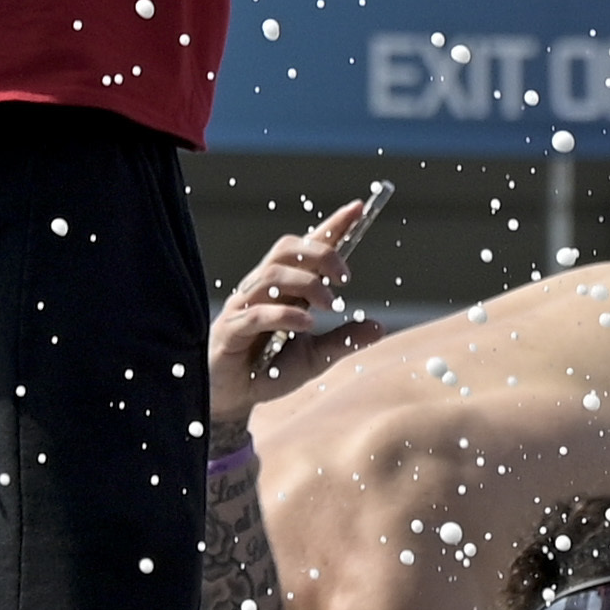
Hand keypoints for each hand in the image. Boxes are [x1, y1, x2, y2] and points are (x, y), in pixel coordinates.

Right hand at [205, 203, 382, 427]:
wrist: (232, 401)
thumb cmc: (267, 371)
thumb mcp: (314, 357)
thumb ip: (343, 341)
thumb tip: (379, 326)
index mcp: (283, 289)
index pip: (307, 248)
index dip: (332, 226)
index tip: (358, 208)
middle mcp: (261, 290)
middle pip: (287, 250)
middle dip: (320, 254)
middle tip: (346, 279)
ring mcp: (243, 307)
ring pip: (271, 275)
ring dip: (306, 284)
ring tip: (330, 305)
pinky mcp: (230, 331)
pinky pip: (256, 313)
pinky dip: (285, 315)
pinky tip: (307, 324)